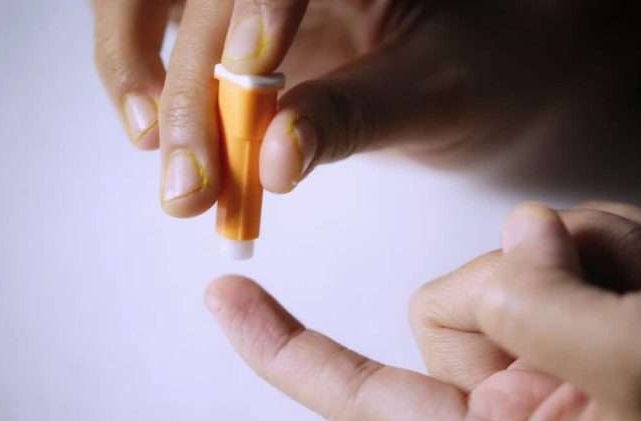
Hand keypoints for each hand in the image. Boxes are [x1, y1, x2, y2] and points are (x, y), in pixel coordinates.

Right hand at [92, 1, 640, 216]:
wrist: (497, 67)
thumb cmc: (490, 67)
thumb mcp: (436, 94)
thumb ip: (353, 118)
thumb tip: (272, 161)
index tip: (252, 65)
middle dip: (188, 85)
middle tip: (193, 183)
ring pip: (156, 4)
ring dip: (144, 81)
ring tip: (175, 174)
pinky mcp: (238, 24)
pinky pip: (170, 43)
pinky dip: (155, 92)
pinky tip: (165, 144)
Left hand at [206, 201, 640, 420]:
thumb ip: (549, 307)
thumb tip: (512, 243)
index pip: (360, 399)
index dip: (283, 349)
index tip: (223, 298)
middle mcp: (510, 404)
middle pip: (453, 297)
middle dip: (530, 276)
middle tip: (621, 300)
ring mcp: (546, 358)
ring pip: (516, 260)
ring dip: (593, 258)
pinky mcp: (582, 318)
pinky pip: (569, 245)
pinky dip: (623, 247)